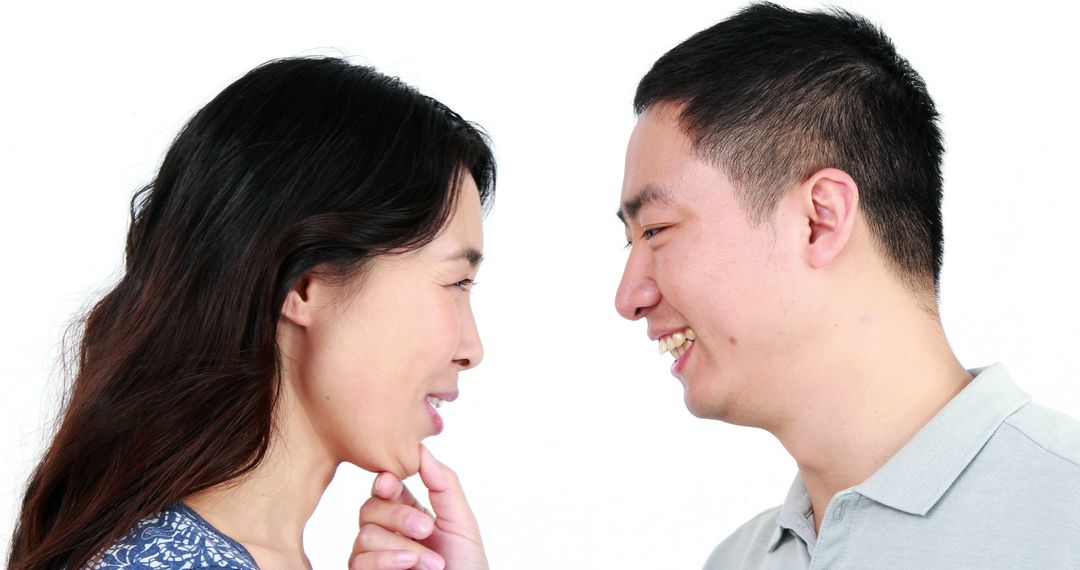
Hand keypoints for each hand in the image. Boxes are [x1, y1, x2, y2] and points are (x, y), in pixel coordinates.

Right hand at [350, 446, 488, 569]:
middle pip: (370, 508)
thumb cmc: (467, 569)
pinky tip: (409, 565)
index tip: (394, 482)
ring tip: (430, 561)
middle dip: (398, 515)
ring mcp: (375, 558)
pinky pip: (359, 560)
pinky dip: (386, 560)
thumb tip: (421, 448)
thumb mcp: (461, 522)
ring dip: (400, 544)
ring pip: (364, 534)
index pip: (385, 488)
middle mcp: (387, 534)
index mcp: (409, 514)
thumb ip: (442, 483)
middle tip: (426, 529)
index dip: (385, 481)